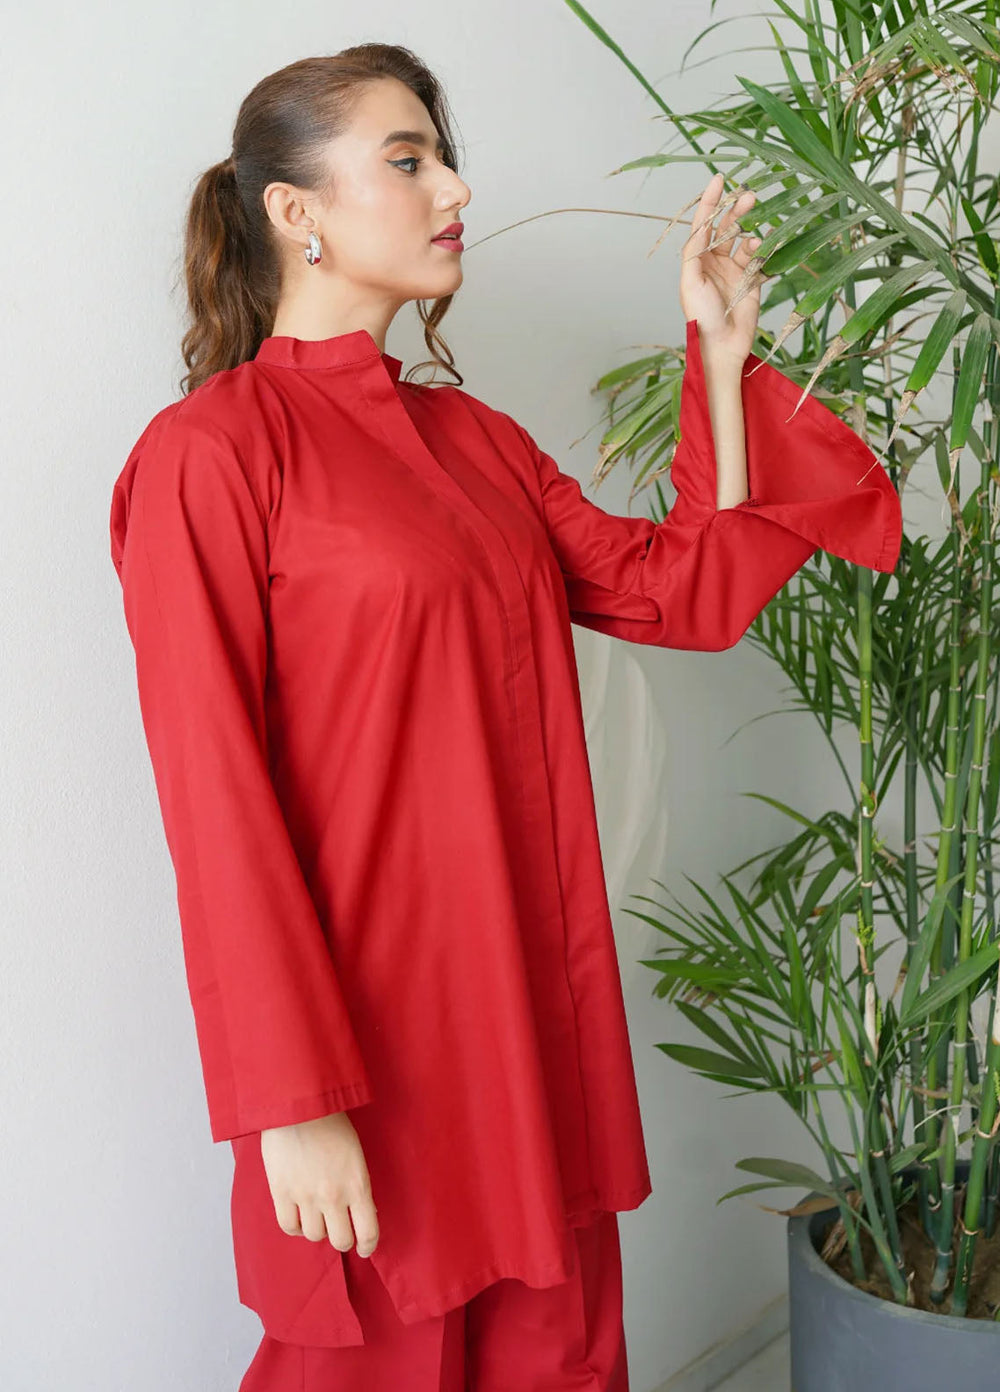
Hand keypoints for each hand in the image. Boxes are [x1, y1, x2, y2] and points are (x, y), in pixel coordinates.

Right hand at [260, 1111, 379, 1256]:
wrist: (299, 1103)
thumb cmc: (330, 1121)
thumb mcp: (355, 1153)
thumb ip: (357, 1183)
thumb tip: (360, 1211)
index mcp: (358, 1184)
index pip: (368, 1232)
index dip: (367, 1245)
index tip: (363, 1247)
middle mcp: (333, 1196)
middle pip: (341, 1240)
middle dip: (342, 1238)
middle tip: (339, 1228)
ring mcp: (306, 1196)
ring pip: (315, 1236)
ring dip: (318, 1228)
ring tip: (316, 1212)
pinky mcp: (282, 1193)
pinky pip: (289, 1227)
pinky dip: (295, 1226)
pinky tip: (298, 1214)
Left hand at [678, 172, 762, 362]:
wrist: (722, 346)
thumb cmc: (701, 317)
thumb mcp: (691, 281)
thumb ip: (694, 252)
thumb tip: (702, 225)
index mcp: (696, 260)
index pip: (704, 223)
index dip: (711, 201)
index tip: (719, 178)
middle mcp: (715, 261)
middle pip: (726, 226)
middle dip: (736, 209)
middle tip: (749, 195)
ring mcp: (734, 269)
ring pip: (745, 239)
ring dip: (751, 230)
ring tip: (754, 234)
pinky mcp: (752, 279)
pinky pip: (760, 256)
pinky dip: (763, 249)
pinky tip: (762, 249)